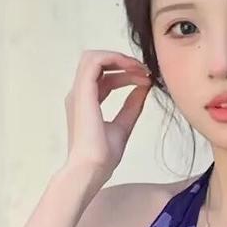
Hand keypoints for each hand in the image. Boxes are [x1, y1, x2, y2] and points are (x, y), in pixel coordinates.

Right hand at [64, 48, 151, 183]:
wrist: (91, 169)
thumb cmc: (102, 156)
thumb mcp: (123, 125)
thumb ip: (131, 106)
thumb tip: (144, 89)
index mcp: (86, 102)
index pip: (104, 78)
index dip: (126, 74)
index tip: (147, 80)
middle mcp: (79, 94)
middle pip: (98, 62)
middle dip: (122, 62)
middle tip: (145, 71)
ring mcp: (79, 92)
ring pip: (93, 57)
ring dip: (119, 58)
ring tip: (140, 69)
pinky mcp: (83, 92)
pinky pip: (95, 62)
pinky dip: (115, 59)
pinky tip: (133, 69)